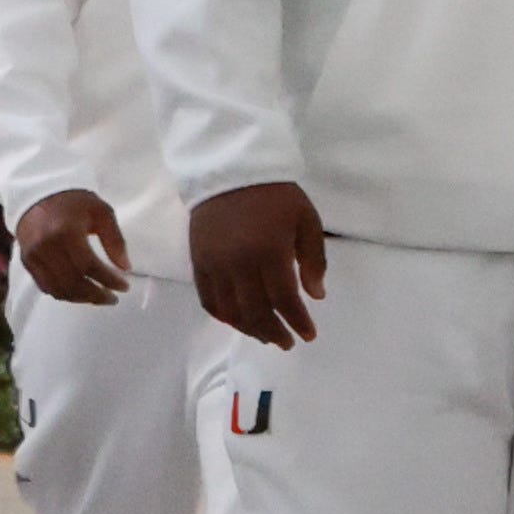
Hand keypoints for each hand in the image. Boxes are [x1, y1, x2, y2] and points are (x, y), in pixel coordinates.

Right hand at [12, 186, 131, 308]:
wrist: (39, 193)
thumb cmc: (74, 201)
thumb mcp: (101, 212)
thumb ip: (115, 240)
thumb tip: (125, 268)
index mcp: (66, 232)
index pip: (90, 266)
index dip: (109, 281)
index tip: (124, 287)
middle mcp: (46, 247)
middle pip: (73, 282)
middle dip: (96, 295)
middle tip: (113, 298)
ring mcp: (34, 256)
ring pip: (58, 288)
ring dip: (81, 298)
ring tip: (98, 297)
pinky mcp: (26, 261)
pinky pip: (45, 286)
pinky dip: (63, 294)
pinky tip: (78, 293)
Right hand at [194, 180, 327, 347]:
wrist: (230, 170)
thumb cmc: (276, 195)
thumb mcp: (306, 220)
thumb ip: (314, 260)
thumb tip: (316, 296)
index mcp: (270, 252)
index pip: (285, 300)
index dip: (298, 322)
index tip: (309, 335)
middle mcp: (239, 263)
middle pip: (256, 312)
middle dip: (274, 333)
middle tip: (287, 343)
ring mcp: (215, 265)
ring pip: (230, 311)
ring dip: (249, 329)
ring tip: (266, 335)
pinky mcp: (198, 262)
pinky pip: (208, 299)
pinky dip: (224, 316)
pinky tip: (238, 321)